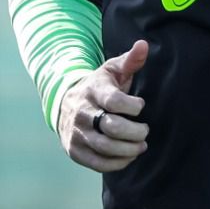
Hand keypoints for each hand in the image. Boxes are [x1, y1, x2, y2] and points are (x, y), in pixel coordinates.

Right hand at [55, 40, 150, 172]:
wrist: (64, 102)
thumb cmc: (98, 86)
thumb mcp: (111, 70)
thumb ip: (130, 60)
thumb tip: (144, 45)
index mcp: (93, 90)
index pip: (114, 101)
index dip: (132, 106)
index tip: (140, 106)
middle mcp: (82, 112)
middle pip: (112, 127)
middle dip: (135, 132)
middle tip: (145, 131)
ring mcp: (76, 132)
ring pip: (105, 147)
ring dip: (128, 150)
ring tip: (141, 146)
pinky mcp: (74, 150)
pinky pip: (97, 162)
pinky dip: (117, 163)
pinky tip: (128, 157)